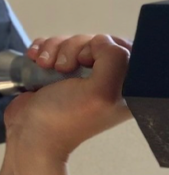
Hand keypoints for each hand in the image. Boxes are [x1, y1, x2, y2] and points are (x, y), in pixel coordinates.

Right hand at [3, 34, 133, 159]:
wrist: (33, 132)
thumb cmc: (69, 117)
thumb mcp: (102, 92)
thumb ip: (114, 61)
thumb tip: (104, 42)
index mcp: (130, 88)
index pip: (128, 49)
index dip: (107, 47)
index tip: (90, 62)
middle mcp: (111, 79)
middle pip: (100, 42)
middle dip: (77, 48)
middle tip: (66, 68)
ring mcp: (87, 74)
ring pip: (77, 41)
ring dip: (57, 49)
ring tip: (48, 67)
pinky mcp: (65, 70)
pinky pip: (58, 45)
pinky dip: (45, 49)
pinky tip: (39, 62)